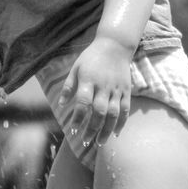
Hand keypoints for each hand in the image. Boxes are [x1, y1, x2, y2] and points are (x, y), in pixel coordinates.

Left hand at [58, 36, 132, 150]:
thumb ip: (69, 87)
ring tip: (100, 143)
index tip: (73, 131)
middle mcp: (103, 86)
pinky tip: (116, 133)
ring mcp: (116, 89)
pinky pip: (125, 110)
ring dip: (107, 130)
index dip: (78, 118)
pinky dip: (121, 123)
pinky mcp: (126, 91)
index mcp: (89, 80)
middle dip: (92, 128)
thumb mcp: (76, 68)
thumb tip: (61, 105)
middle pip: (99, 111)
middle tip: (85, 141)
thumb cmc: (91, 58)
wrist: (115, 46)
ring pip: (113, 114)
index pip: (83, 103)